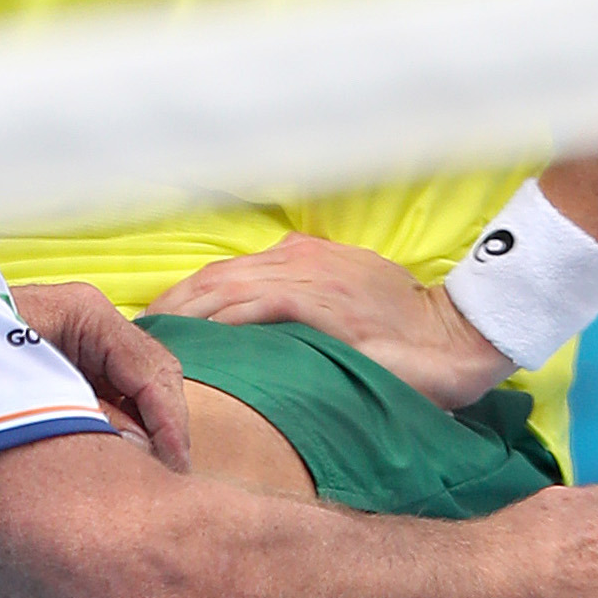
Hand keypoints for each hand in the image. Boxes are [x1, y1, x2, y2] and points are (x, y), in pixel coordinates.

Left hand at [7, 281, 191, 468]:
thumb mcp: (29, 390)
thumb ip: (86, 416)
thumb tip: (136, 449)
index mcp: (84, 313)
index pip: (151, 369)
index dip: (169, 422)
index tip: (172, 468)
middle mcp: (92, 321)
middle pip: (154, 377)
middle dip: (163, 430)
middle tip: (163, 480)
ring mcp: (85, 340)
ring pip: (141, 389)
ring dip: (145, 431)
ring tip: (144, 474)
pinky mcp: (75, 362)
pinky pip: (118, 395)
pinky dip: (124, 427)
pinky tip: (119, 457)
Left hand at [149, 232, 508, 409]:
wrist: (461, 334)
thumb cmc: (410, 329)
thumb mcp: (351, 308)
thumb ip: (308, 311)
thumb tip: (268, 337)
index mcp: (304, 258)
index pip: (229, 273)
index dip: (188, 295)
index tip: (157, 320)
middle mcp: (299, 259)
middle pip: (215, 277)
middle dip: (172, 304)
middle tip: (136, 333)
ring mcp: (309, 277)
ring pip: (224, 288)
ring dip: (182, 312)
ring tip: (149, 338)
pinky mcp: (319, 302)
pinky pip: (252, 306)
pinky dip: (216, 321)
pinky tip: (189, 339)